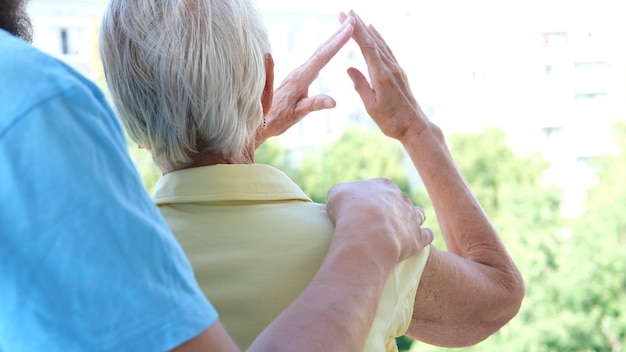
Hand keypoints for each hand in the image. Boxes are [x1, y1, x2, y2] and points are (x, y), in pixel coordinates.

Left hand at [255, 15, 355, 147]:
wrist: (260, 121)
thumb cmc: (277, 119)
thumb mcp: (297, 114)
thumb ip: (314, 105)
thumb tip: (333, 101)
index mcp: (300, 79)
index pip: (322, 57)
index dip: (337, 42)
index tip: (349, 29)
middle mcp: (299, 72)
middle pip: (321, 49)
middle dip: (337, 34)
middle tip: (352, 19)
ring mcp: (298, 73)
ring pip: (318, 52)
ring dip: (332, 39)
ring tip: (345, 29)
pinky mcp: (297, 77)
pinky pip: (314, 59)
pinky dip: (325, 50)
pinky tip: (329, 48)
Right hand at [326, 178, 432, 264]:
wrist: (366, 233)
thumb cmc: (348, 211)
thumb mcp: (336, 194)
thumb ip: (342, 193)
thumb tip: (343, 197)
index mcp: (384, 185)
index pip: (382, 188)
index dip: (374, 199)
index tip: (366, 209)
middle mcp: (402, 198)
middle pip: (400, 201)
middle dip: (392, 210)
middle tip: (379, 224)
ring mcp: (412, 217)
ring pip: (418, 215)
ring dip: (411, 221)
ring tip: (399, 232)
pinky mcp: (418, 238)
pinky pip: (426, 236)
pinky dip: (421, 238)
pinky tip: (412, 244)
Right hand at [340, 11, 429, 142]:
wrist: (414, 126)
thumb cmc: (391, 121)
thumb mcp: (371, 106)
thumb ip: (361, 85)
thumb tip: (349, 68)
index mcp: (381, 75)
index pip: (366, 47)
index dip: (354, 30)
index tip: (344, 17)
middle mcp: (390, 67)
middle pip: (372, 41)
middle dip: (359, 25)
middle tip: (346, 11)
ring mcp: (396, 69)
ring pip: (380, 44)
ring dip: (369, 29)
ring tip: (359, 18)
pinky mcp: (399, 72)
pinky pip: (387, 51)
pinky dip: (379, 39)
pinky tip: (375, 35)